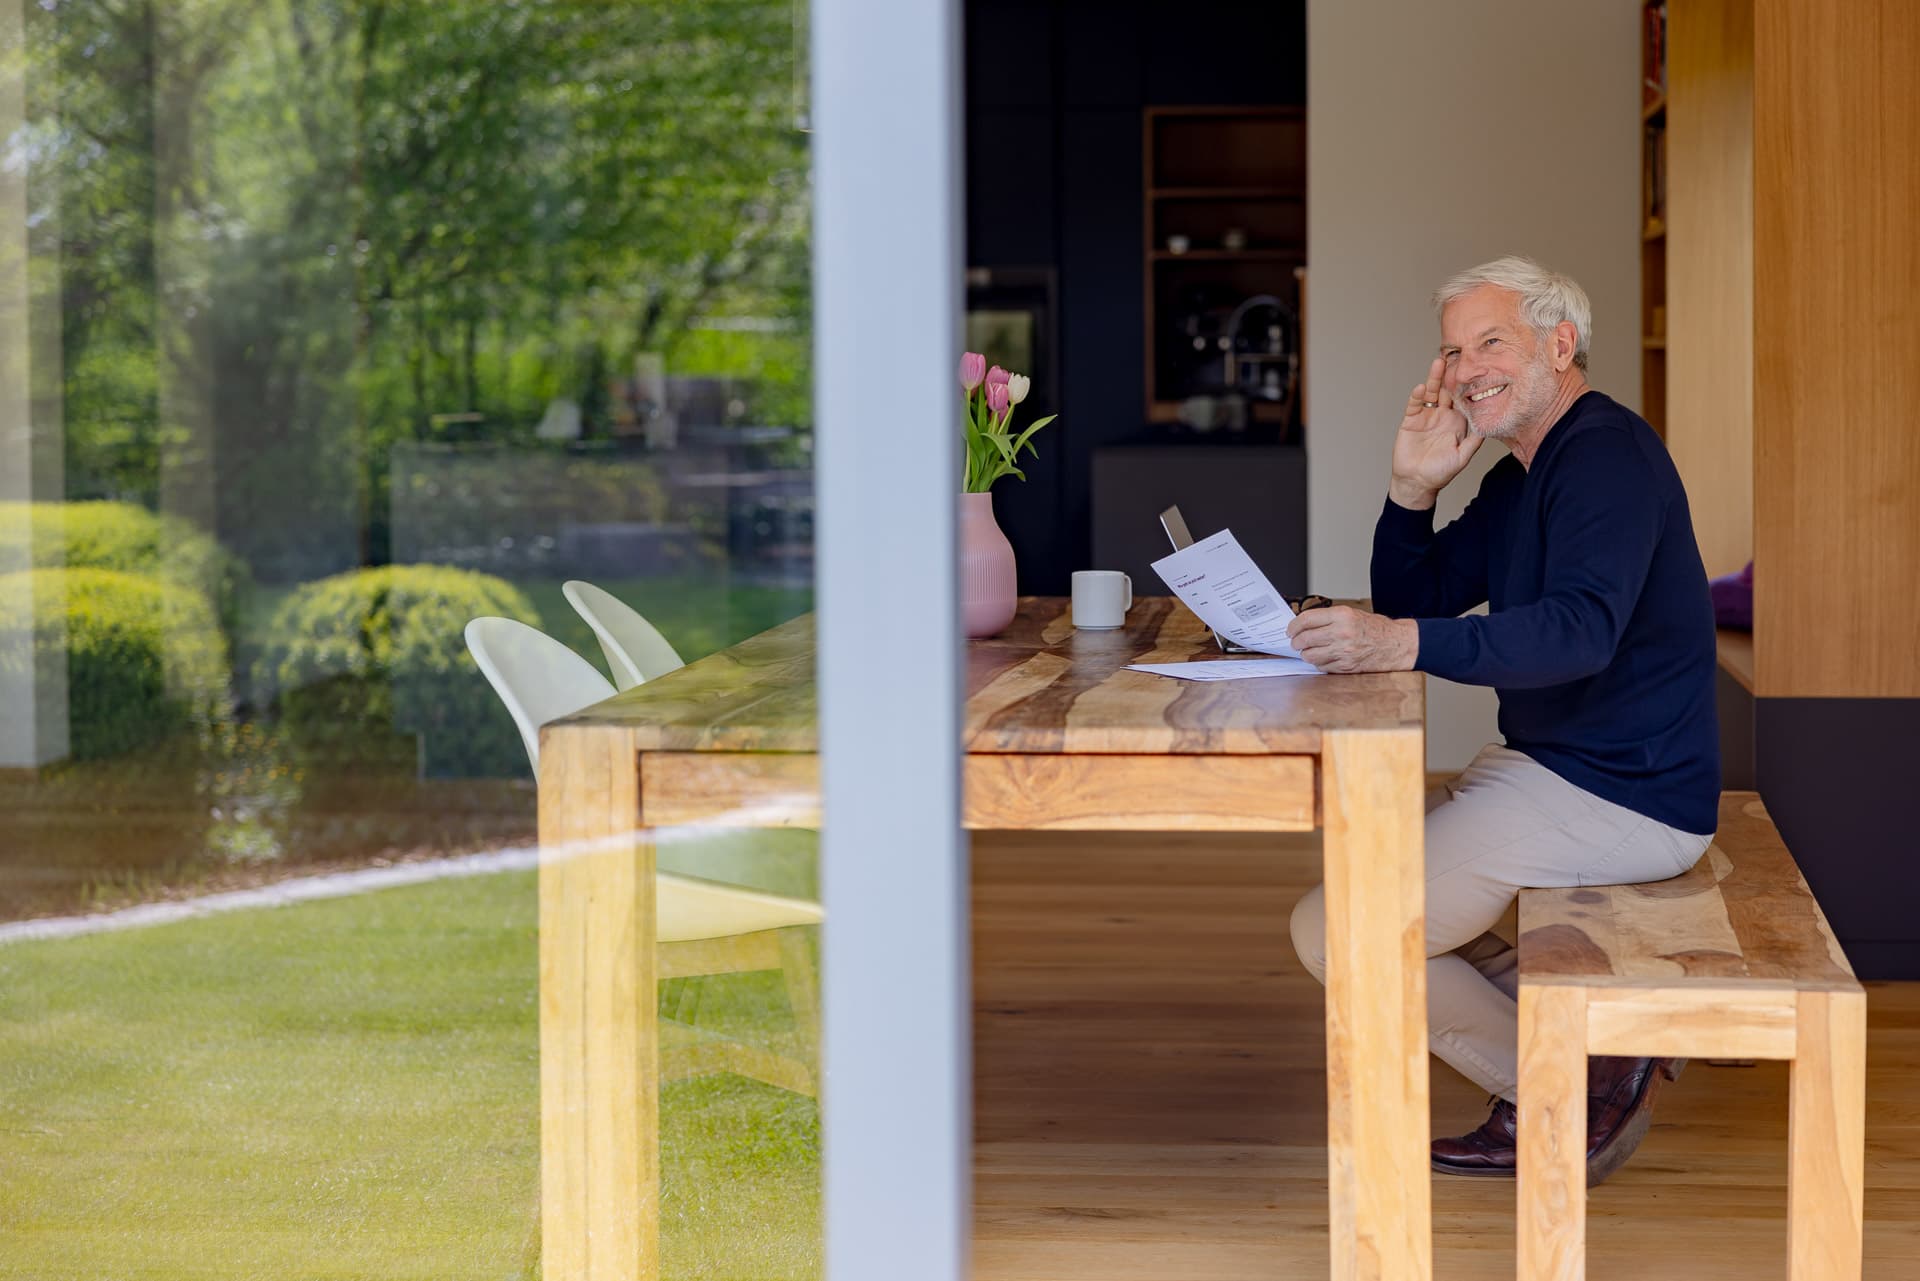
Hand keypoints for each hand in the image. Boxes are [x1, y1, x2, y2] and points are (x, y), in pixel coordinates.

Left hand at [1287, 606, 1418, 673]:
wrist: (1396, 644)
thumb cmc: (1375, 629)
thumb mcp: (1351, 614)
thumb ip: (1327, 619)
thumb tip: (1302, 625)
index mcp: (1342, 616)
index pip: (1306, 620)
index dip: (1293, 626)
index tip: (1290, 630)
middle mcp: (1341, 633)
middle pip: (1305, 639)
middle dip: (1296, 642)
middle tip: (1295, 642)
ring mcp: (1343, 652)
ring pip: (1310, 655)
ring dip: (1306, 654)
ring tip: (1309, 650)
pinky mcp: (1346, 666)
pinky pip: (1322, 667)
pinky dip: (1319, 663)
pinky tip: (1323, 657)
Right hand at [1390, 357, 1483, 509]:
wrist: (1416, 482)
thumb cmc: (1440, 473)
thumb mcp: (1463, 457)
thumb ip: (1474, 440)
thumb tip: (1488, 424)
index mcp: (1456, 422)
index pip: (1463, 399)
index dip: (1467, 385)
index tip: (1475, 370)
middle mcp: (1442, 415)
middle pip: (1447, 390)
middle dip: (1451, 375)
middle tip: (1456, 358)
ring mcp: (1426, 416)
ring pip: (1431, 392)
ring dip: (1434, 378)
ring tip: (1438, 363)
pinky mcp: (1411, 420)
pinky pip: (1415, 404)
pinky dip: (1418, 396)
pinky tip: (1422, 388)